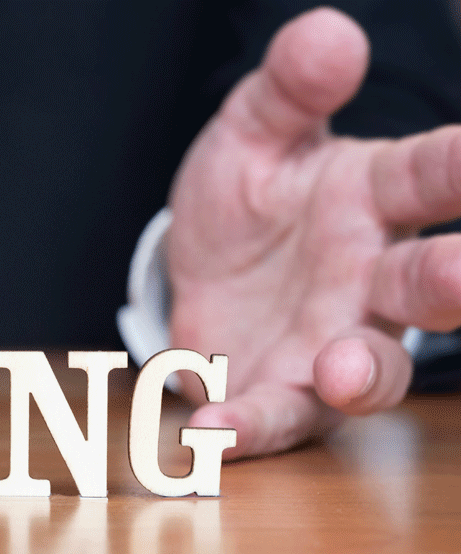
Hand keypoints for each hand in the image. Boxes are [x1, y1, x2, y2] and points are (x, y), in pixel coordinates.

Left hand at [168, 7, 460, 457]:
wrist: (197, 264)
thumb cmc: (249, 194)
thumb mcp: (252, 132)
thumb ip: (288, 89)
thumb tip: (329, 32)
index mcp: (374, 197)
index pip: (429, 175)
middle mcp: (371, 276)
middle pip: (424, 282)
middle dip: (450, 280)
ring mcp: (333, 341)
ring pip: (372, 367)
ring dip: (364, 374)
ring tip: (340, 371)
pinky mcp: (283, 391)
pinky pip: (277, 415)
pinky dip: (252, 427)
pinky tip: (216, 434)